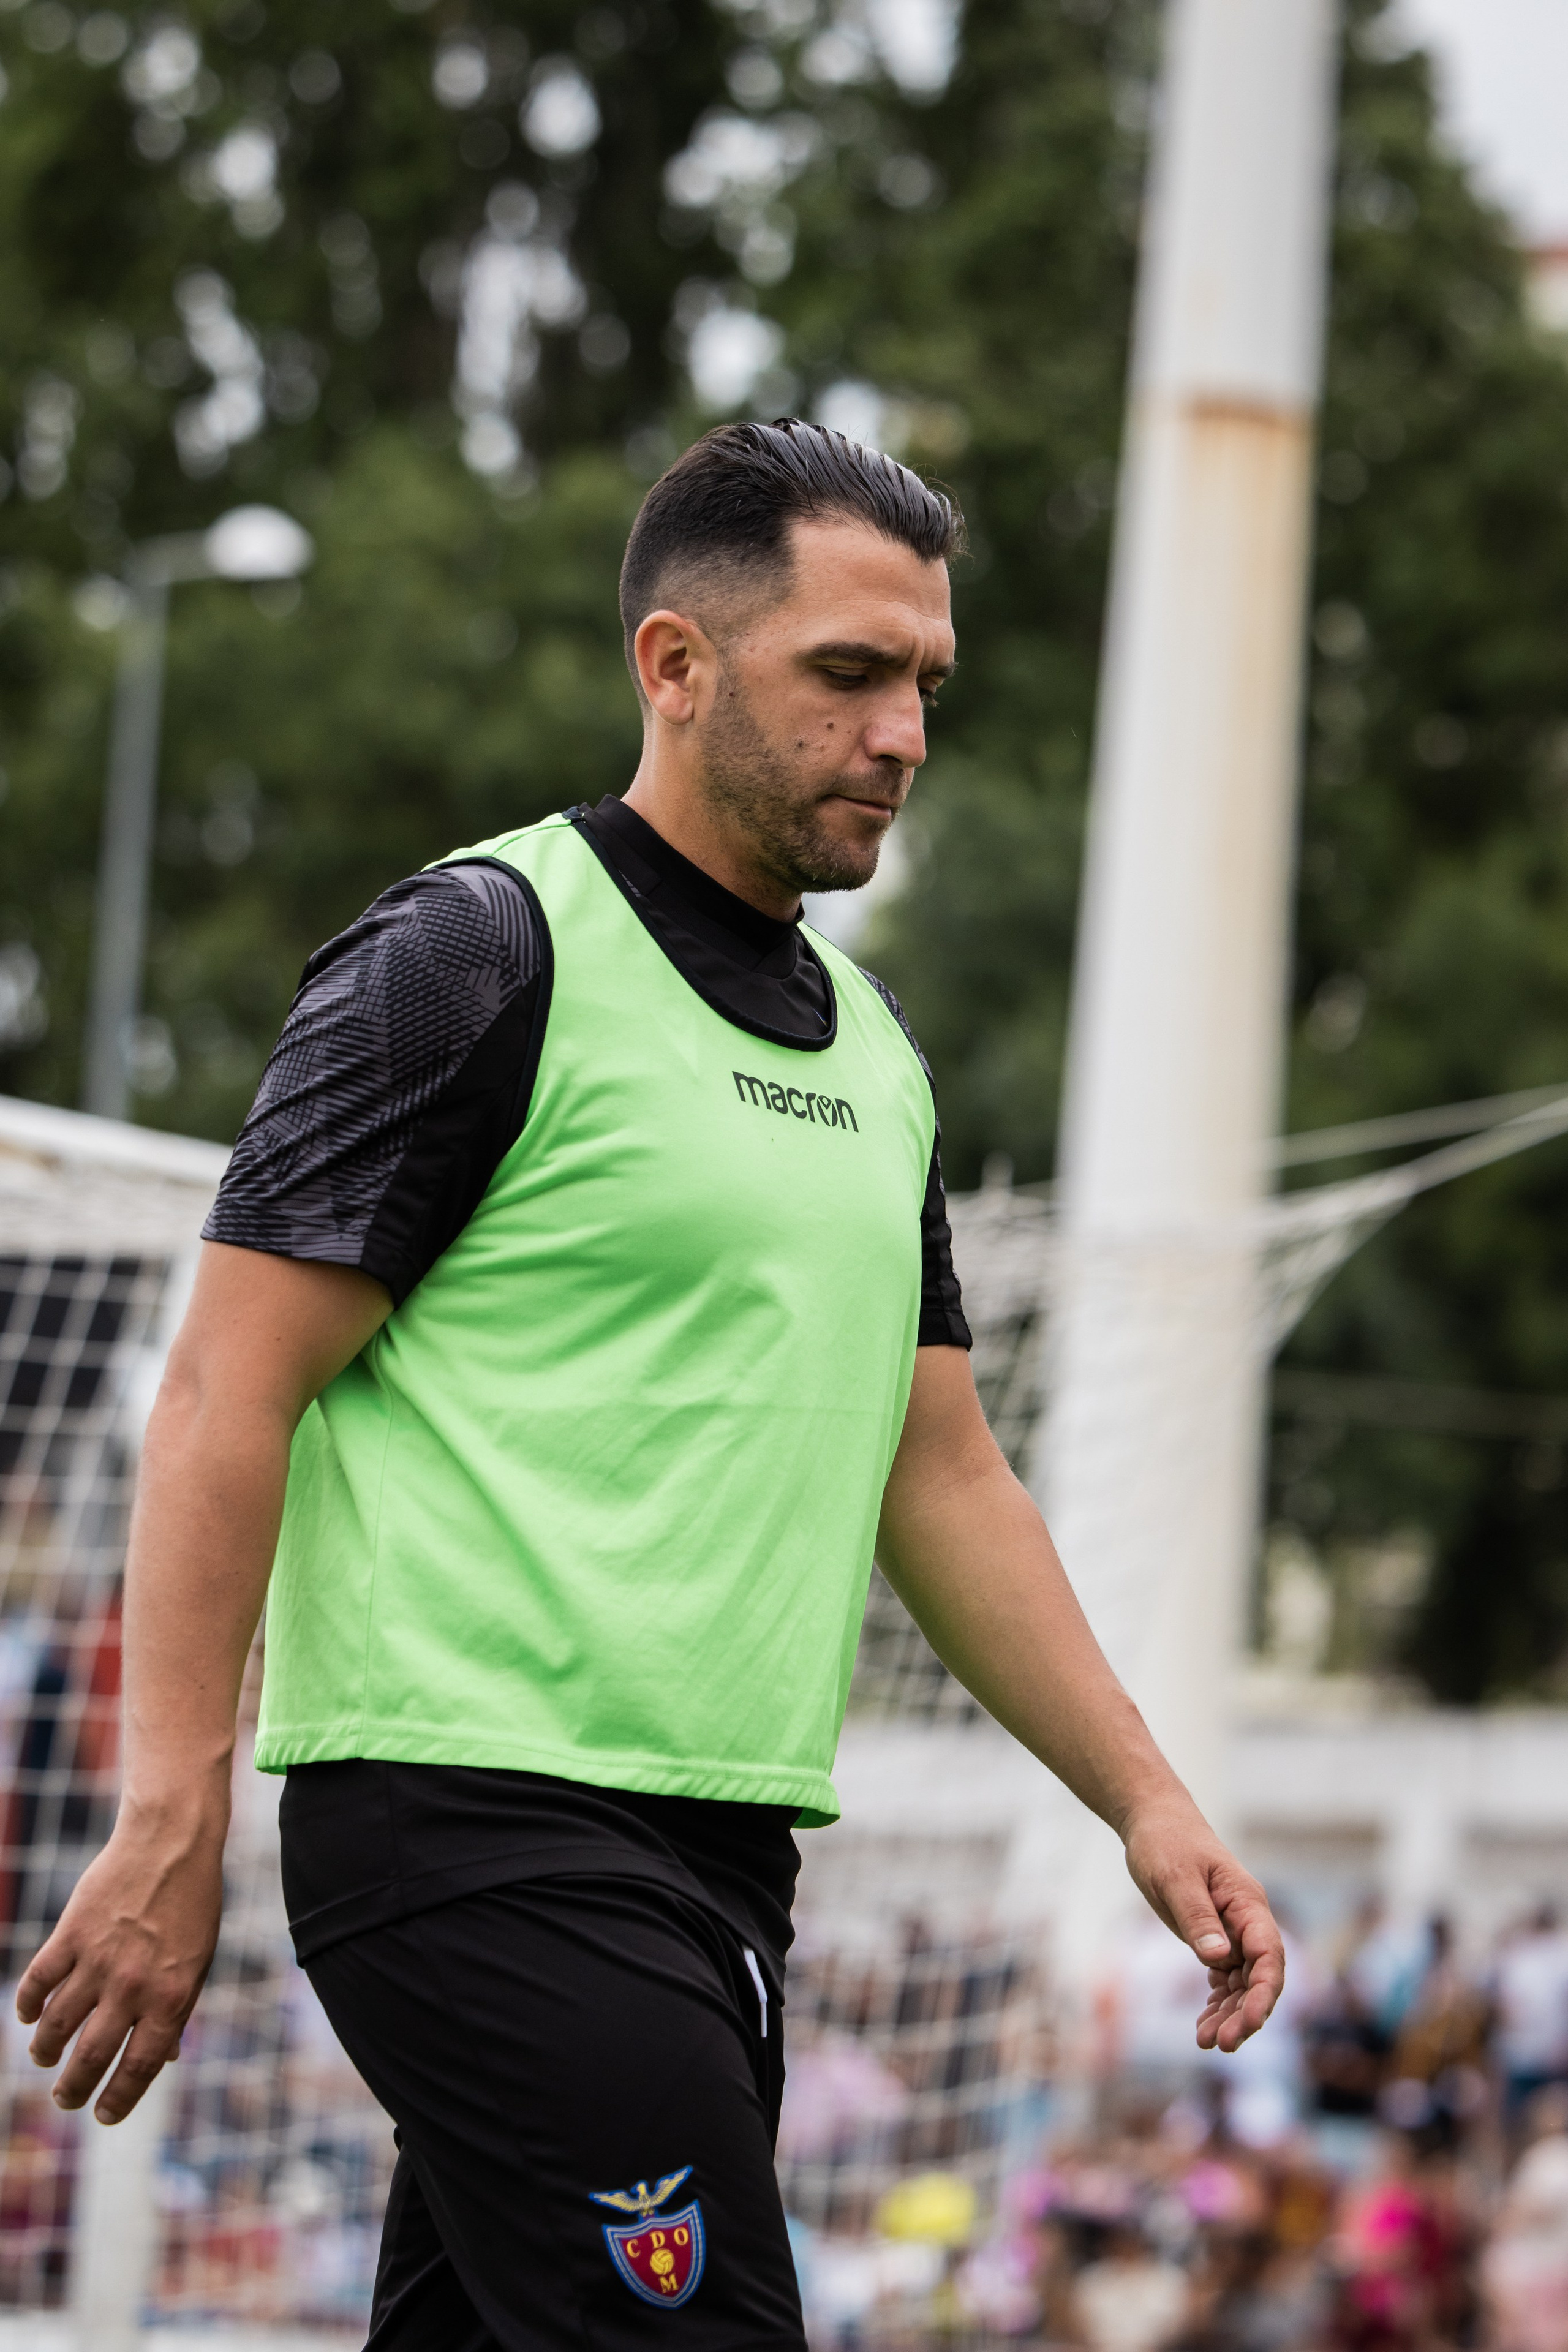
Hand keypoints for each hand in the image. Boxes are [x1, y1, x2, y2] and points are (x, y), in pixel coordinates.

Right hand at [16, 1807, 224, 2122]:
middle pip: (92, 2056)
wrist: (171, 1841)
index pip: (140, 2066)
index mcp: (171, 1996)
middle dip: (74, 2088)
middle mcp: (133, 1986)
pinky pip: (37, 1983)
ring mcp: (98, 1960)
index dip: (119, 2099)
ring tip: (44, 2058)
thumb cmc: (192, 1903)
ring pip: (56, 2025)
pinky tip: (28, 2016)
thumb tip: (167, 2058)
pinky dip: (27, 2005)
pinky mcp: (71, 1934)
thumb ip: (179, 2009)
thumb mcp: (199, 1960)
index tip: (103, 2116)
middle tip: (65, 2099)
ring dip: (45, 2050)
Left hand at [1121, 1796, 1283, 2052]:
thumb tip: (1219, 1959)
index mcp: (1247, 1903)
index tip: (1248, 2021)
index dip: (1264, 1992)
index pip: (1269, 1954)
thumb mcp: (1175, 1877)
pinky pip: (1224, 1979)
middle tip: (1220, 2044)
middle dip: (1246, 2013)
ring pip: (1242, 1984)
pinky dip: (1217, 2003)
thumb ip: (1198, 1917)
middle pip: (1259, 1977)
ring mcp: (1232, 1931)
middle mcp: (1247, 1921)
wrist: (1152, 1822)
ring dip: (1229, 2015)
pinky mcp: (1214, 1938)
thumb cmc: (1165, 1842)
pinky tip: (1203, 2026)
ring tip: (1205, 2043)